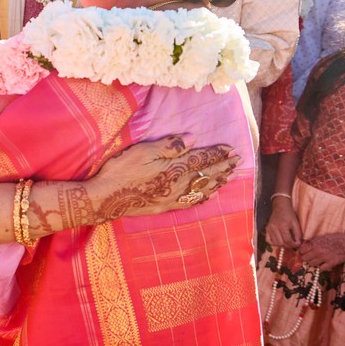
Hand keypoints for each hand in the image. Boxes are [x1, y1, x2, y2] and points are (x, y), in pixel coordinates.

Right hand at [84, 135, 238, 221]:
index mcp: (174, 167)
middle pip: (206, 174)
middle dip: (223, 166)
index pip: (201, 158)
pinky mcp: (165, 206)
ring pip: (202, 188)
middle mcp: (178, 183)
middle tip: (237, 161)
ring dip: (217, 181)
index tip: (231, 148)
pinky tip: (210, 195)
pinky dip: (203, 197)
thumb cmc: (122, 171)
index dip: (217, 153)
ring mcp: (173, 197)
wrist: (107, 198)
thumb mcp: (143, 152)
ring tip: (229, 176)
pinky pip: (191, 202)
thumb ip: (169, 146)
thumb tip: (192, 139)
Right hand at [266, 198, 302, 248]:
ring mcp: (269, 229)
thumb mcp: (296, 223)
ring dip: (281, 245)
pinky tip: (279, 241)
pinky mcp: (266, 229)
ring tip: (287, 243)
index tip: (298, 245)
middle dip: (288, 246)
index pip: (287, 240)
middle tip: (293, 245)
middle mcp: (274, 228)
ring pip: (274, 243)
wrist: (280, 206)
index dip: (293, 244)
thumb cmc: (289, 214)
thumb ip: (298, 234)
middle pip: (280, 243)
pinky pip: (268, 240)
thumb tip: (298, 243)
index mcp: (282, 225)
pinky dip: (274, 243)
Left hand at [298, 231, 344, 270]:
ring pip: (312, 264)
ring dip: (314, 263)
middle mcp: (318, 251)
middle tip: (311, 257)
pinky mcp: (332, 263)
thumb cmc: (337, 238)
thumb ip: (313, 242)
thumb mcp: (323, 237)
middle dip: (307, 258)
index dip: (302, 252)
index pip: (301, 250)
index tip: (305, 252)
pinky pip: (321, 268)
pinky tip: (324, 264)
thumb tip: (304, 246)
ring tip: (318, 260)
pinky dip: (322, 267)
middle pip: (305, 258)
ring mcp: (324, 257)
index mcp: (315, 243)